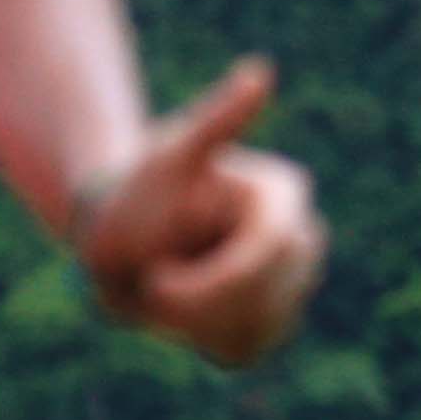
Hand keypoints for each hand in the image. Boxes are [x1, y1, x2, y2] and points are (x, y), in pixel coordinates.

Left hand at [72, 56, 323, 368]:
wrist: (120, 226)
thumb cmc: (140, 188)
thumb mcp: (170, 156)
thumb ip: (218, 122)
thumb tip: (261, 71)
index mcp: (282, 195)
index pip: (270, 253)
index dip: (209, 282)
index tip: (154, 283)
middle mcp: (300, 236)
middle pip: (265, 296)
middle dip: (197, 304)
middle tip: (149, 289)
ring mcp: (291, 279)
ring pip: (259, 327)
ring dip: (197, 325)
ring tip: (164, 295)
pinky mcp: (272, 315)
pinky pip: (250, 347)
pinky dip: (206, 341)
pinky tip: (181, 318)